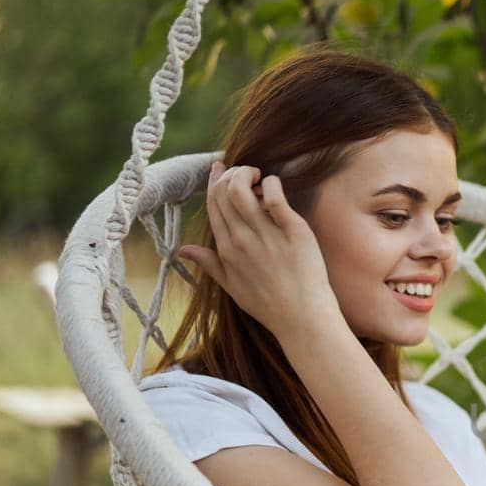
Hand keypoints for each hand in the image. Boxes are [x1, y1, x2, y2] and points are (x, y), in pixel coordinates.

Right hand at [178, 159, 339, 338]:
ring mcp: (266, 235)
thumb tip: (182, 250)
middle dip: (229, 173)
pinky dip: (271, 182)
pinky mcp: (293, 231)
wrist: (303, 318)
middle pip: (223, 193)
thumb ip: (209, 264)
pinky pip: (275, 196)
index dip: (213, 181)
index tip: (218, 167)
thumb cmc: (270, 305)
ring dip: (246, 173)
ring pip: (242, 190)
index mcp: (226, 249)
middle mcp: (242, 239)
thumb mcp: (231, 287)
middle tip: (244, 171)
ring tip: (257, 174)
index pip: (212, 205)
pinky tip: (273, 184)